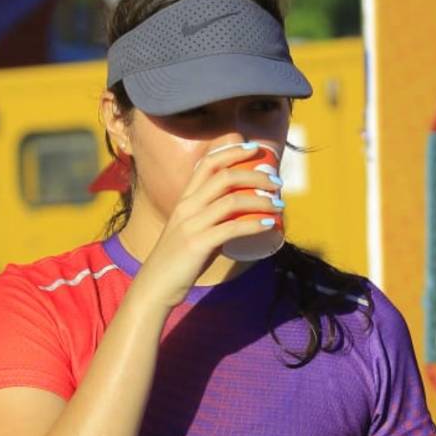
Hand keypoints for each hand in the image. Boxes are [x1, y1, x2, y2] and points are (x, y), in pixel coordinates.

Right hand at [127, 143, 283, 309]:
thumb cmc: (178, 260)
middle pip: (225, 177)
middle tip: (277, 182)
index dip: (232, 151)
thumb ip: (212, 221)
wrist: (155, 286)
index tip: (255, 149)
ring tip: (279, 204)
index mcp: (184, 200)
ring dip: (261, 199)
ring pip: (231, 200)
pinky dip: (253, 224)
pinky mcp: (198, 245)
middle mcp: (187, 207)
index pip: (207, 164)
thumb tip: (241, 219)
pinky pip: (231, 229)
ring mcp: (191, 225)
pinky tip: (269, 224)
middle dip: (256, 175)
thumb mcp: (191, 231)